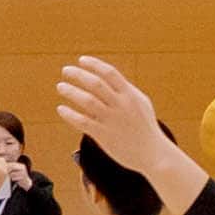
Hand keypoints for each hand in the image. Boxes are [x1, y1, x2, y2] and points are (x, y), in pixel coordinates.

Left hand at [48, 55, 199, 214]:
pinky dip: (70, 114)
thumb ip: (126, 90)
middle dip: (78, 74)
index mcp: (130, 95)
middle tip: (65, 70)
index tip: (81, 60)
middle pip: (96, 84)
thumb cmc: (145, 127)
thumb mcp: (141, 103)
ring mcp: (112, 120)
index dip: (94, 64)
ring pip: (87, 101)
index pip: (110, 73)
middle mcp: (121, 105)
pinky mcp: (104, 136)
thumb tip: (110, 78)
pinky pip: (83, 122)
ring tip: (60, 87)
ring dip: (71, 92)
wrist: (153, 154)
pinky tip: (61, 109)